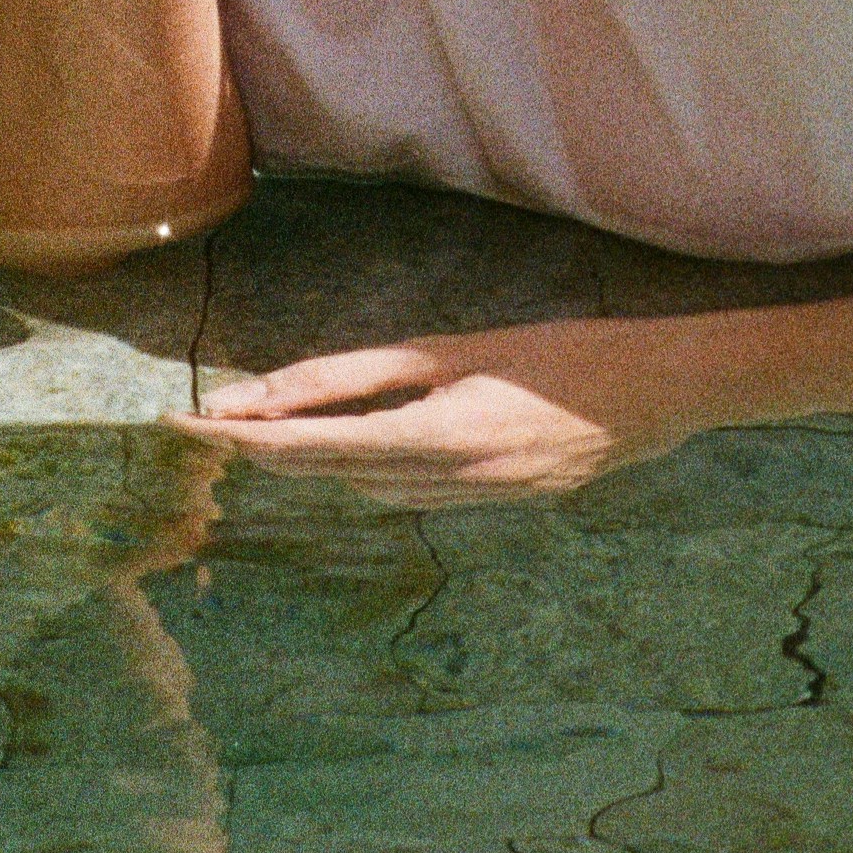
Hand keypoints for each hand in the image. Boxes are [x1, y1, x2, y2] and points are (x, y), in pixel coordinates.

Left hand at [181, 317, 728, 498]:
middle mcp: (454, 482)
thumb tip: (285, 392)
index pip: (319, 445)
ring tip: (249, 438)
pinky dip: (360, 474)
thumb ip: (368, 376)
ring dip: (306, 467)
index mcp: (443, 436)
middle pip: (330, 474)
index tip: (194, 426)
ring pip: (363, 491)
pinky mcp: (494, 504)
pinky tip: (335, 455)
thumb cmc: (562, 353)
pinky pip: (405, 494)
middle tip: (197, 429)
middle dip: (261, 451)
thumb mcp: (459, 349)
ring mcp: (477, 502)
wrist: (658, 395)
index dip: (250, 438)